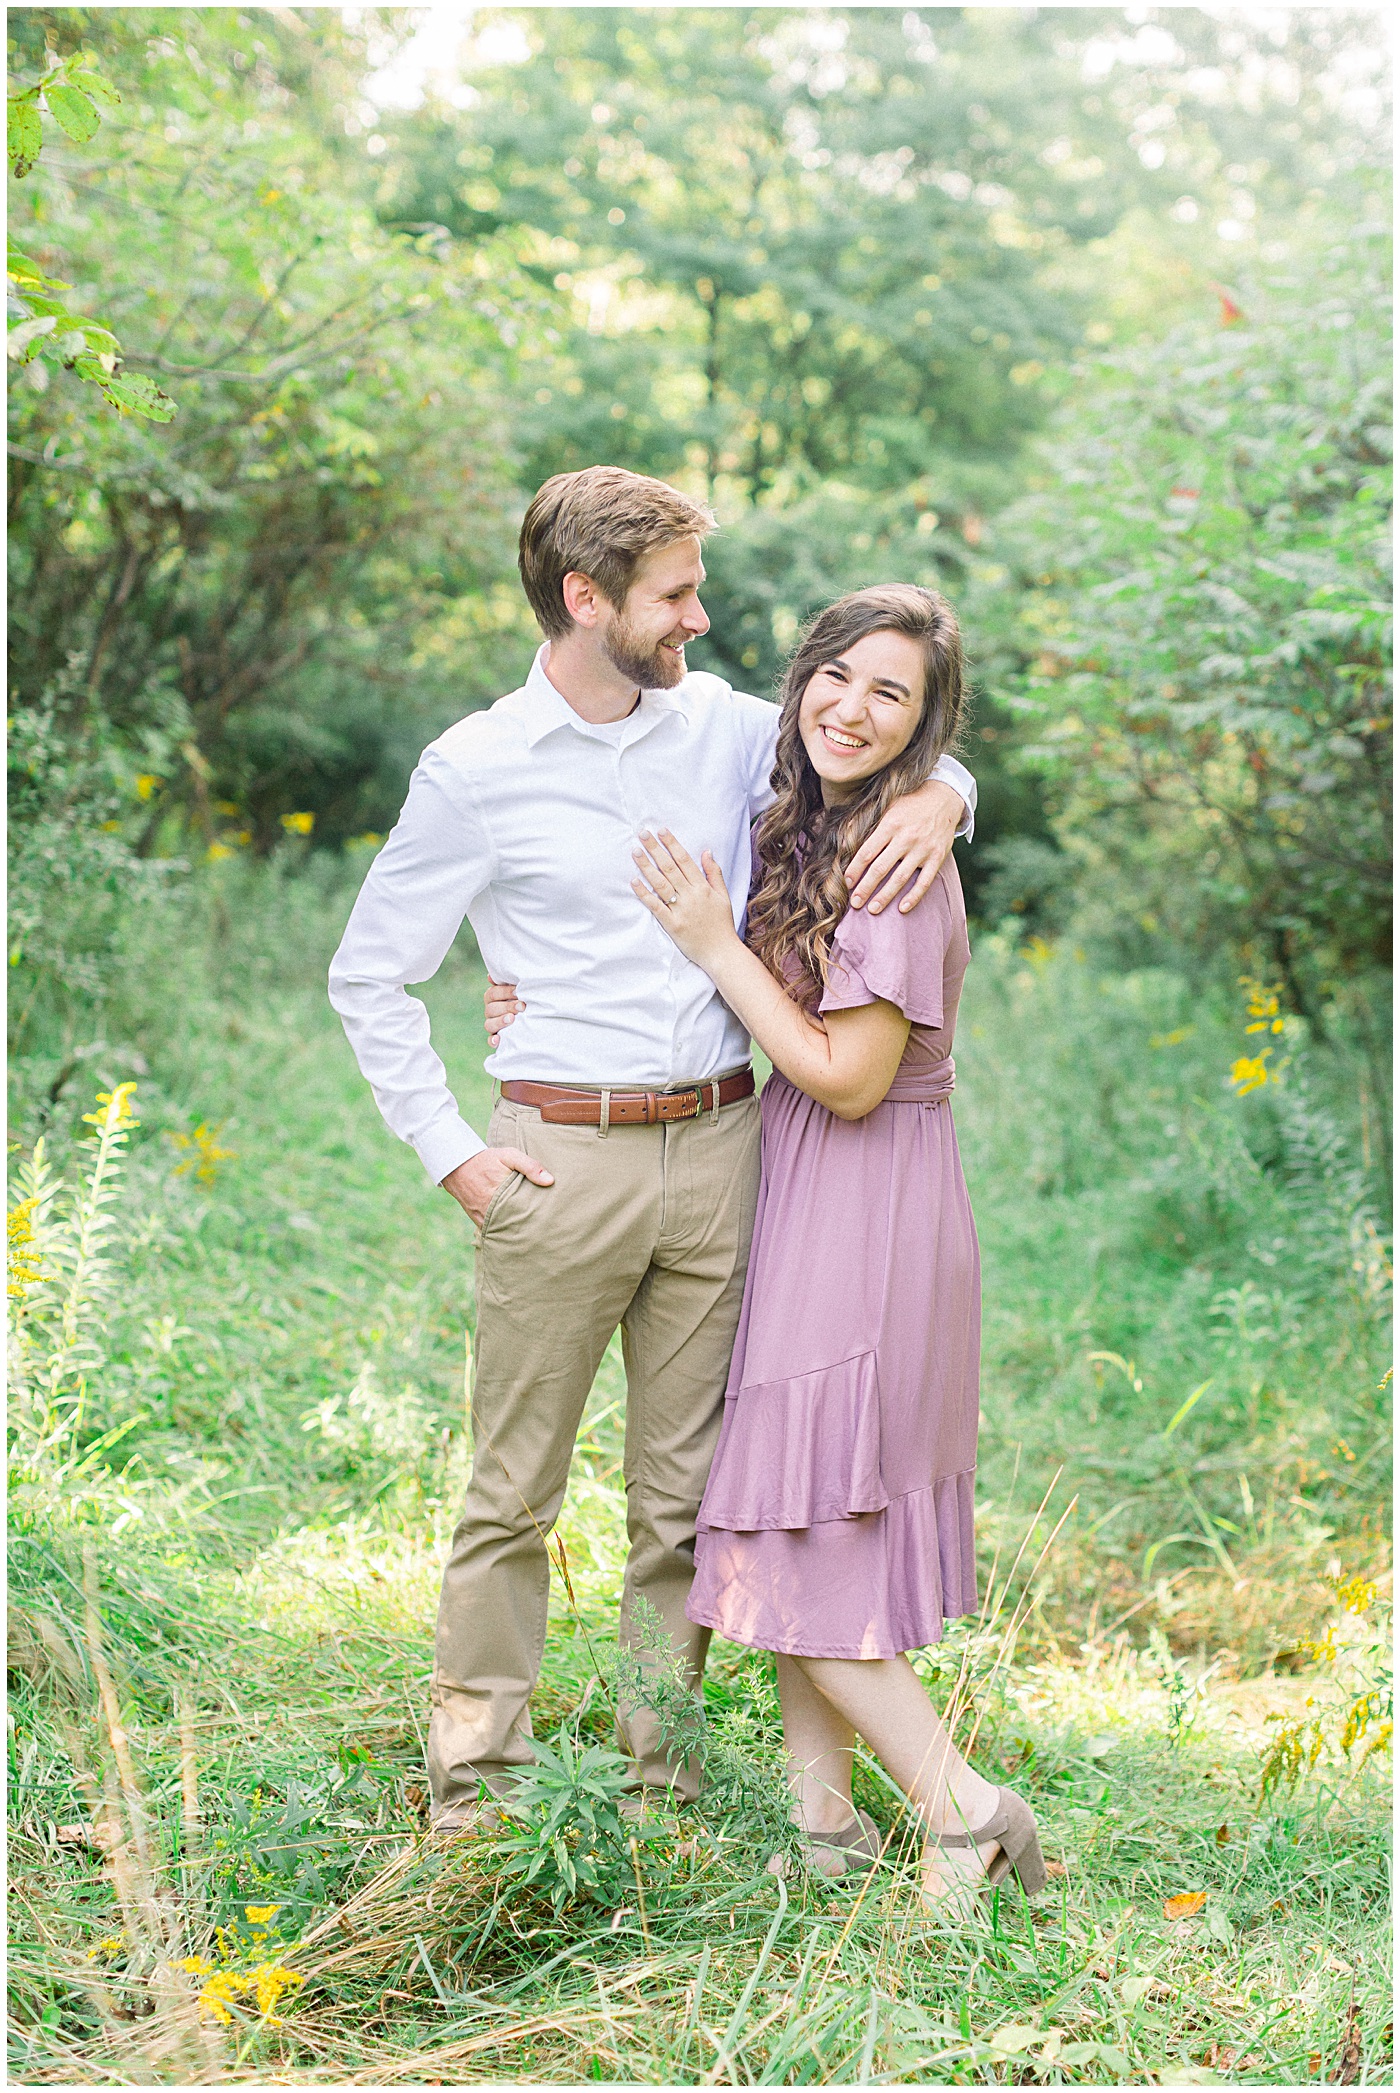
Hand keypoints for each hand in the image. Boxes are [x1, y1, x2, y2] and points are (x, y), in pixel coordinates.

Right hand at [440, 1147, 552, 1225]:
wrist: (457, 1165)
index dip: (538, 1217)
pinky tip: (515, 1234)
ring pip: (505, 1231)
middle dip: (530, 1228)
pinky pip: (493, 1231)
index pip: (526, 1213)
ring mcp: (484, 1217)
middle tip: (546, 1230)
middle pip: (517, 1225)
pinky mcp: (478, 1220)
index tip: (550, 1219)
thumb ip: (530, 1166)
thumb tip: (550, 1181)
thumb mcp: (509, 1156)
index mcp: (503, 1194)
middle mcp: (491, 1209)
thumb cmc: (487, 1160)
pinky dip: (503, 1232)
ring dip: (517, 1232)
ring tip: (534, 1235)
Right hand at [485, 974, 522, 1046]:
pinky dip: (493, 1041)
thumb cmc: (525, 996)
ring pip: (489, 1024)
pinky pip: (490, 1040)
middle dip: (507, 1006)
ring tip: (512, 1019)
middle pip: (491, 1008)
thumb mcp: (518, 988)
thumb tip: (490, 976)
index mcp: (493, 997)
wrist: (533, 1013)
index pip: (493, 993)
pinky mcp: (497, 1038)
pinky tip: (498, 1040)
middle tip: (522, 1006)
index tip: (518, 991)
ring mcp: (492, 1025)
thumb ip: (508, 980)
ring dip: (500, 1021)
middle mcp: (490, 1011)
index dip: (505, 992)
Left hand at [632, 830, 737, 968]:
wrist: (721, 952)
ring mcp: (681, 910)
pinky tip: (634, 882)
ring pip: (661, 884)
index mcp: (703, 888)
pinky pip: (656, 906)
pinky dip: (645, 894)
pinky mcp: (672, 925)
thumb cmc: (722, 924)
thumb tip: (706, 852)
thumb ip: (714, 873)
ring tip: (636, 852)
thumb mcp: (723, 896)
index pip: (685, 861)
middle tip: (643, 834)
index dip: (672, 844)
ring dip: (647, 867)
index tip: (661, 831)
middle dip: (655, 849)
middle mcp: (691, 896)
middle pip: (670, 868)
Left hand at [846, 778, 963, 914]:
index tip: (846, 883)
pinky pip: (925, 881)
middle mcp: (906, 837)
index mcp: (890, 824)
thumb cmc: (909, 803)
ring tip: (872, 909)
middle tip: (854, 903)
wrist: (944, 796)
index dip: (855, 870)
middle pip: (880, 868)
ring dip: (885, 896)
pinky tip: (902, 908)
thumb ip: (868, 822)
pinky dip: (914, 897)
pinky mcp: (937, 857)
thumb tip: (843, 841)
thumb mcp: (887, 805)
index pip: (867, 852)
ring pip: (900, 878)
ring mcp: (923, 849)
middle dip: (865, 888)